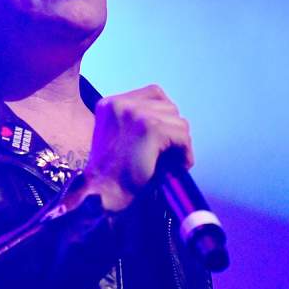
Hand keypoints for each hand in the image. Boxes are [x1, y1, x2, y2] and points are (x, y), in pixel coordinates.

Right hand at [79, 84, 193, 211]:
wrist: (103, 194)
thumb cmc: (112, 173)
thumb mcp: (117, 137)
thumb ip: (135, 122)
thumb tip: (171, 119)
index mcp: (110, 104)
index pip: (154, 94)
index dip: (164, 116)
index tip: (164, 138)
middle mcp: (121, 103)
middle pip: (168, 106)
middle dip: (173, 130)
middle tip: (171, 153)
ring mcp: (136, 113)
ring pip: (178, 121)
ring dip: (180, 142)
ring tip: (173, 160)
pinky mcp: (150, 127)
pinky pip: (182, 135)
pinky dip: (185, 153)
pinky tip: (179, 166)